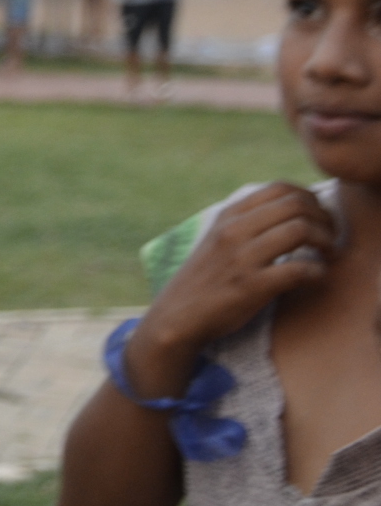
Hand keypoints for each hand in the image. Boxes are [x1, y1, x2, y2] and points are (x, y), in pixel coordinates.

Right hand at [129, 182, 333, 394]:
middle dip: (323, 218)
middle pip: (296, 204)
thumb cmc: (205, 279)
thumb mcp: (218, 239)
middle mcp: (234, 231)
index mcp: (228, 216)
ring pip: (300, 229)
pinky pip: (298, 269)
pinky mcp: (251, 286)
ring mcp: (241, 258)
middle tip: (328, 236)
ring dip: (325, 241)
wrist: (177, 316)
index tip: (316, 217)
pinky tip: (315, 277)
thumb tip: (291, 209)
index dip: (309, 198)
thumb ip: (247, 222)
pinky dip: (317, 271)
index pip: (280, 188)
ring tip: (327, 254)